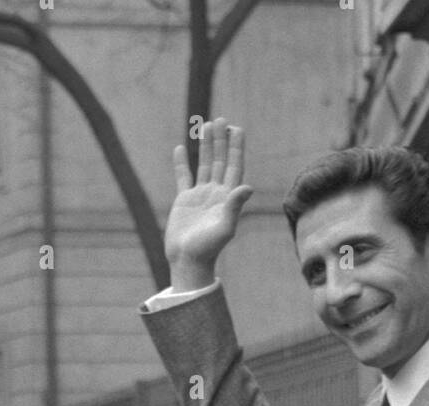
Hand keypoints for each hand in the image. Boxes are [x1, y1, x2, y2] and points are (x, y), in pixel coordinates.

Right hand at [164, 118, 253, 290]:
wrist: (188, 261)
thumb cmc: (208, 248)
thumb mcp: (224, 228)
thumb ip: (235, 206)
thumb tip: (248, 186)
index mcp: (228, 198)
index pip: (235, 167)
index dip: (236, 148)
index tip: (236, 128)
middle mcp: (216, 194)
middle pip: (220, 161)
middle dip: (221, 141)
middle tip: (220, 120)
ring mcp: (200, 196)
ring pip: (204, 165)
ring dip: (205, 146)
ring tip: (205, 126)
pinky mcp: (184, 201)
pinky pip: (183, 177)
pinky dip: (182, 163)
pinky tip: (181, 148)